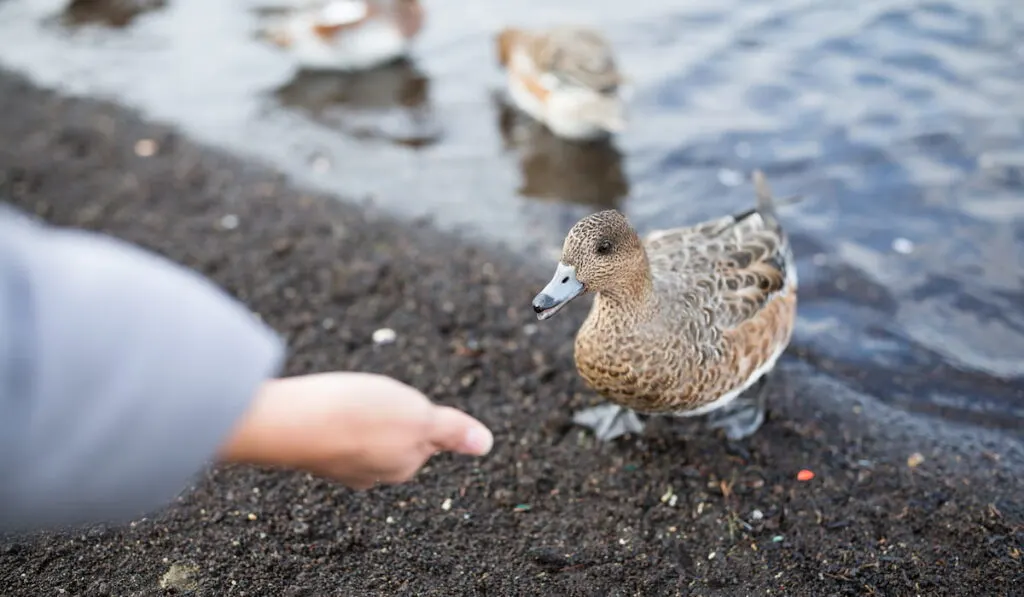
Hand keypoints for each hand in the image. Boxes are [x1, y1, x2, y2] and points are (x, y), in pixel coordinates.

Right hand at [217, 372, 492, 488]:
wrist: (287, 421)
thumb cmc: (356, 417)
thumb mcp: (420, 416)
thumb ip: (452, 430)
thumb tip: (485, 444)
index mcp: (402, 466)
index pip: (424, 438)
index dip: (419, 411)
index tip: (403, 399)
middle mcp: (369, 474)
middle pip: (392, 439)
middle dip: (389, 415)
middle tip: (375, 395)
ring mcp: (335, 464)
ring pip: (359, 435)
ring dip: (357, 414)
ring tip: (348, 397)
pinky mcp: (305, 449)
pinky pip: (328, 430)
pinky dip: (330, 415)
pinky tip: (321, 403)